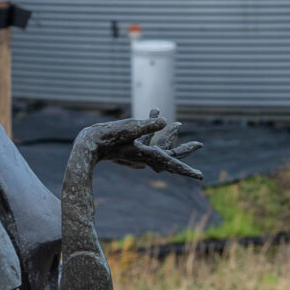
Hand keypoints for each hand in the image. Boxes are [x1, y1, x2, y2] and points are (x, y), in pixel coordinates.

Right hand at [83, 114, 204, 180]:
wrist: (88, 144)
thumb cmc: (108, 137)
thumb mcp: (129, 128)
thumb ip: (147, 124)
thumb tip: (164, 120)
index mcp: (148, 155)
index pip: (172, 163)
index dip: (187, 170)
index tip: (201, 177)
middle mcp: (145, 156)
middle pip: (170, 154)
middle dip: (184, 149)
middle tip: (199, 145)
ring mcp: (138, 153)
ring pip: (159, 146)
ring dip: (168, 134)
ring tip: (179, 124)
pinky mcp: (131, 147)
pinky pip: (147, 139)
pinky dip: (152, 127)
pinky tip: (155, 112)